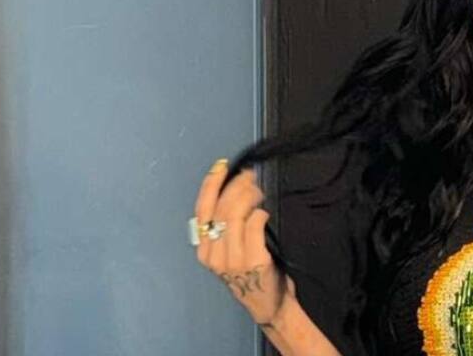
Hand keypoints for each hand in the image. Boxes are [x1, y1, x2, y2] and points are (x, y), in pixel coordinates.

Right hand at [194, 159, 294, 324]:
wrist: (269, 305)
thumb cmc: (253, 274)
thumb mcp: (230, 253)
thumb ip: (226, 229)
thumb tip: (235, 191)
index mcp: (204, 251)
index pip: (203, 210)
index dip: (211, 185)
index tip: (221, 167)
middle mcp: (214, 255)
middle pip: (221, 208)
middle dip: (236, 186)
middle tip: (251, 176)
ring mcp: (232, 259)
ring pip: (235, 214)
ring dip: (249, 196)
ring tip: (259, 192)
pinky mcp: (253, 260)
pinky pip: (254, 225)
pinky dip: (260, 213)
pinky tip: (265, 212)